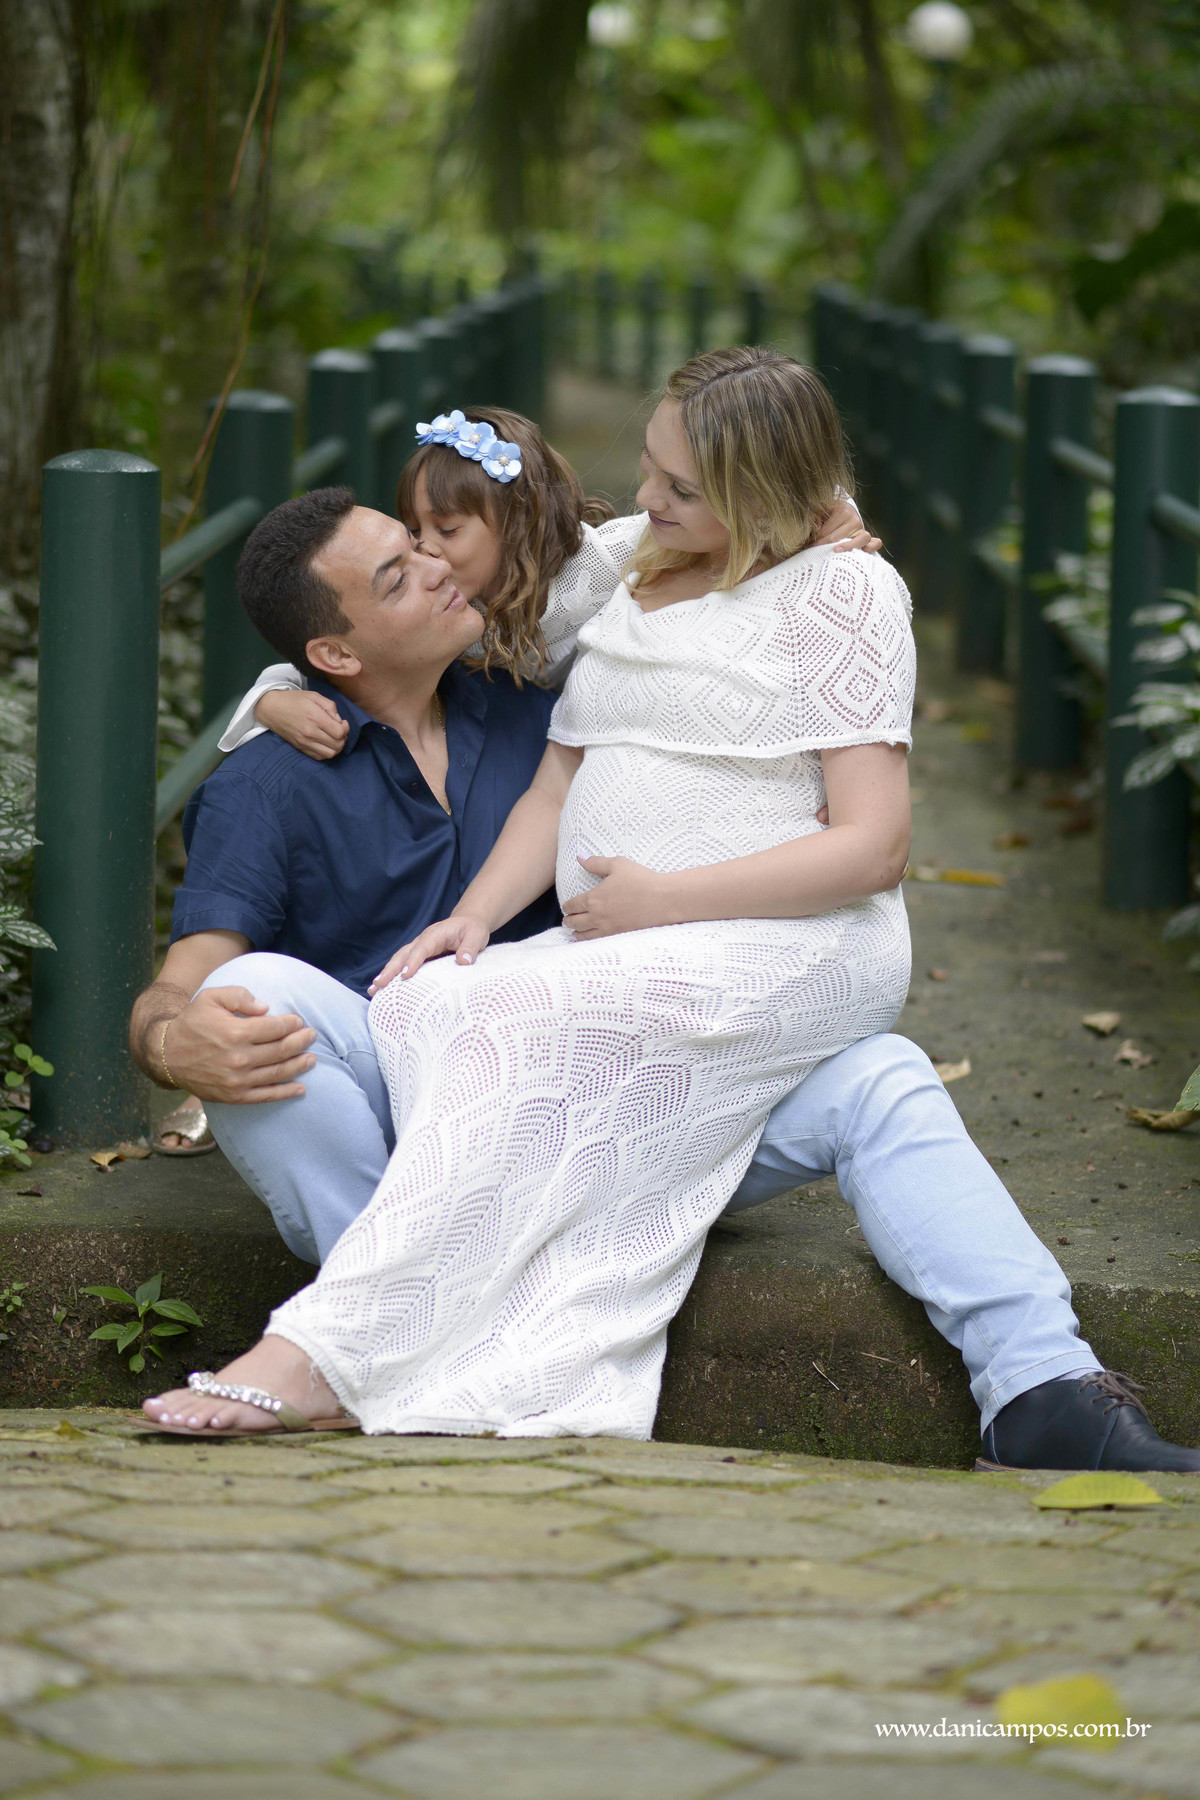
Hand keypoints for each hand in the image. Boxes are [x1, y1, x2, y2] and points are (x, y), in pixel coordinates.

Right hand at [162, 988, 317, 1104]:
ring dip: (299, 1066)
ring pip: (278, 1073)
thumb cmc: (192, 1022)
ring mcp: (237, 1080)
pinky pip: (265, 1096)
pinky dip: (285, 1093)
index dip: (292, 1024)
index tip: (299, 1021)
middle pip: (281, 1050)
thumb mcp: (211, 998)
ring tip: (312, 1059)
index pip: (275, 1028)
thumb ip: (240, 996)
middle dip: (301, 1042)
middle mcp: (239, 1058)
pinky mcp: (234, 1096)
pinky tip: (300, 1088)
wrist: (167, 1055)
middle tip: (311, 1036)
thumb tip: (266, 1008)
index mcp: (235, 1032)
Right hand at [255, 689, 348, 760]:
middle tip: (339, 730)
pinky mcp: (300, 748)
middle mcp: (310, 733)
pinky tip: (325, 743)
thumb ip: (330, 706)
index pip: (340, 732)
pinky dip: (327, 752)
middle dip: (343, 738)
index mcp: (315, 718)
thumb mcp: (314, 695)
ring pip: (330, 754)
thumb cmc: (294, 700)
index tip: (342, 722)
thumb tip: (339, 721)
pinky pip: (319, 757)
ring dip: (336, 747)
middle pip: (338, 745)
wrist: (271, 709)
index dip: (346, 728)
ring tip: (334, 738)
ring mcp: (304, 743)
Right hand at [370, 914, 491, 992]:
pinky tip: (385, 989)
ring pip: (399, 960)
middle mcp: (422, 940)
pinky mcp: (420, 956)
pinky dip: (393, 976)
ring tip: (374, 990)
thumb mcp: (476, 935)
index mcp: (434, 934)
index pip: (421, 948)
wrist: (468, 922)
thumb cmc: (472, 929)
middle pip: (403, 954)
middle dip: (390, 970)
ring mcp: (419, 948)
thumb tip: (463, 961)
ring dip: (386, 974)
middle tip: (378, 985)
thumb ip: (470, 947)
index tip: (405, 976)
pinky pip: (404, 965)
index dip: (412, 962)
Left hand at [563, 856, 673, 939]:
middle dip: (568, 921)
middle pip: (575, 922)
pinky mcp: (620, 936)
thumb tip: (579, 857)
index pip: (572, 905)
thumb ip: (596, 863)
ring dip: (576, 933)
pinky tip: (591, 940)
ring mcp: (608, 929)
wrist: (663, 899)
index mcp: (593, 899)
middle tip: (566, 920)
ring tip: (573, 934)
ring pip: (585, 935)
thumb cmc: (641, 879)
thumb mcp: (617, 865)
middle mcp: (597, 917)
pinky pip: (599, 942)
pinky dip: (590, 941)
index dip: (567, 906)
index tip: (566, 907)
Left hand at [814, 497, 881, 555]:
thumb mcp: (819, 513)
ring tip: (836, 551)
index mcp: (842, 510)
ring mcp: (863, 529)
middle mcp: (855, 519)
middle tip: (814, 552)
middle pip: (838, 537)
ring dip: (847, 547)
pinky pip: (875, 543)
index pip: (826, 531)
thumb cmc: (827, 516)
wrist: (841, 513)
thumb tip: (813, 529)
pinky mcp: (869, 539)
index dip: (815, 541)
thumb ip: (814, 520)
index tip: (807, 547)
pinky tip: (859, 554)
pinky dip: (869, 548)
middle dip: (824, 546)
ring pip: (860, 539)